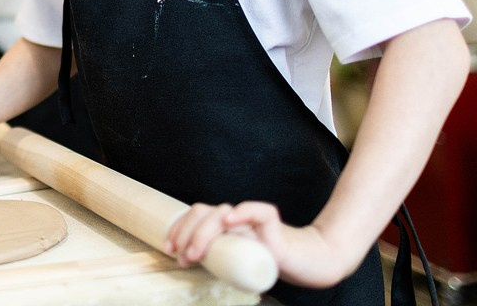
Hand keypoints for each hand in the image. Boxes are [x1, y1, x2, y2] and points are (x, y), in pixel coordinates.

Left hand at [166, 201, 358, 288]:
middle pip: (204, 212)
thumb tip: (183, 259)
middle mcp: (237, 218)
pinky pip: (258, 211)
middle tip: (181, 255)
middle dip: (186, 232)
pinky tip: (229, 221)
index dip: (179, 228)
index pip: (197, 215)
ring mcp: (254, 221)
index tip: (168, 247)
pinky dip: (243, 212)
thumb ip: (217, 255)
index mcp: (226, 224)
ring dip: (204, 232)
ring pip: (223, 212)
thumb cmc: (270, 261)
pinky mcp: (274, 226)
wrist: (308, 264)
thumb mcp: (236, 260)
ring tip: (196, 252)